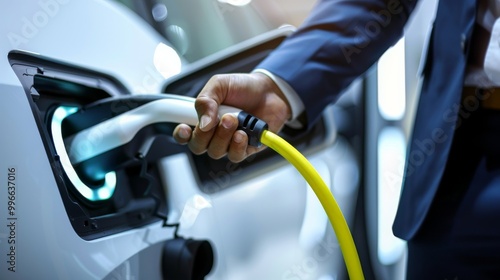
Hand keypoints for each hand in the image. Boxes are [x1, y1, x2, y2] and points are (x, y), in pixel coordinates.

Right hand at [173, 72, 291, 161]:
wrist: (271, 90)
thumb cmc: (243, 87)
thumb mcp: (220, 84)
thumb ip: (206, 101)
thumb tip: (202, 123)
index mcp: (202, 118)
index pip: (185, 134)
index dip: (181, 135)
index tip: (184, 128)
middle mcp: (214, 134)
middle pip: (198, 146)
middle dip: (206, 134)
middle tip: (224, 117)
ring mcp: (229, 142)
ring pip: (216, 152)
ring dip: (224, 137)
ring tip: (237, 120)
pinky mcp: (246, 149)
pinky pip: (236, 156)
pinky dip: (238, 145)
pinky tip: (244, 133)